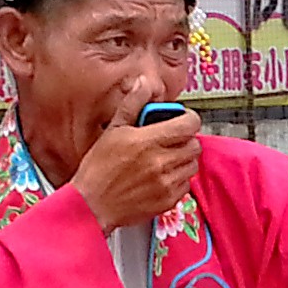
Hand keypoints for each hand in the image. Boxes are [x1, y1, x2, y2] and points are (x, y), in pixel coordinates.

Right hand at [70, 106, 202, 231]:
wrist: (92, 204)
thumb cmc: (98, 168)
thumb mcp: (113, 130)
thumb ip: (132, 104)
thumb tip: (143, 83)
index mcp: (148, 141)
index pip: (189, 124)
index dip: (189, 118)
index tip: (182, 119)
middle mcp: (161, 162)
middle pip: (195, 145)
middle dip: (186, 139)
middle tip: (171, 139)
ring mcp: (166, 183)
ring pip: (192, 165)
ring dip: (183, 159)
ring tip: (165, 158)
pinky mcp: (168, 201)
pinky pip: (185, 185)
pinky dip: (178, 179)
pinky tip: (161, 176)